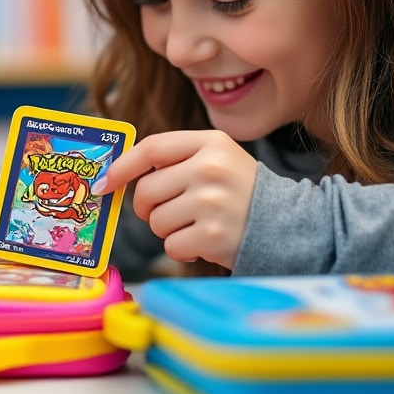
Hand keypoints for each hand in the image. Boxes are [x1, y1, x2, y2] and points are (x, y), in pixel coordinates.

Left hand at [94, 130, 256, 269]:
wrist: (288, 225)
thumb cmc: (241, 193)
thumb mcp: (217, 159)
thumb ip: (176, 160)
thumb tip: (118, 173)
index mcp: (210, 143)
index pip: (151, 148)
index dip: (121, 167)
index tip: (104, 184)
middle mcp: (210, 168)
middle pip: (146, 191)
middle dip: (147, 208)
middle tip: (168, 212)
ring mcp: (212, 202)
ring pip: (156, 221)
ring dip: (168, 230)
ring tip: (196, 225)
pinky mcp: (213, 235)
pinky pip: (171, 246)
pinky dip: (182, 249)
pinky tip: (205, 242)